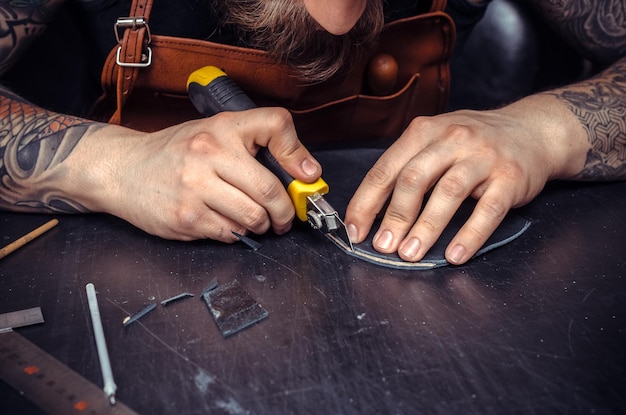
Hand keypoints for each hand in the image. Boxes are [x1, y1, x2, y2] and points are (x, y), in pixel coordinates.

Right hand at [81, 107, 320, 240]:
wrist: (123, 169)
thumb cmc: (174, 152)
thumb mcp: (213, 132)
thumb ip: (254, 145)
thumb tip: (303, 171)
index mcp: (222, 128)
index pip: (276, 125)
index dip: (298, 154)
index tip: (307, 175)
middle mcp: (208, 153)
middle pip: (269, 189)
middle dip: (285, 212)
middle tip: (284, 218)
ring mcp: (196, 188)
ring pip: (253, 217)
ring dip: (261, 225)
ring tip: (255, 220)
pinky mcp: (186, 218)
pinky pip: (230, 233)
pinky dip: (236, 233)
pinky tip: (225, 222)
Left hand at [344, 96, 586, 263]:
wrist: (532, 131)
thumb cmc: (473, 144)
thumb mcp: (435, 142)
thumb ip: (407, 168)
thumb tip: (374, 213)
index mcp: (425, 131)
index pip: (386, 169)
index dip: (366, 202)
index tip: (355, 230)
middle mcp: (452, 139)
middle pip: (414, 179)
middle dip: (394, 216)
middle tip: (383, 246)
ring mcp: (483, 157)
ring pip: (449, 193)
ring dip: (426, 228)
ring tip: (410, 254)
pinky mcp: (511, 177)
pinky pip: (488, 210)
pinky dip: (470, 235)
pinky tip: (454, 255)